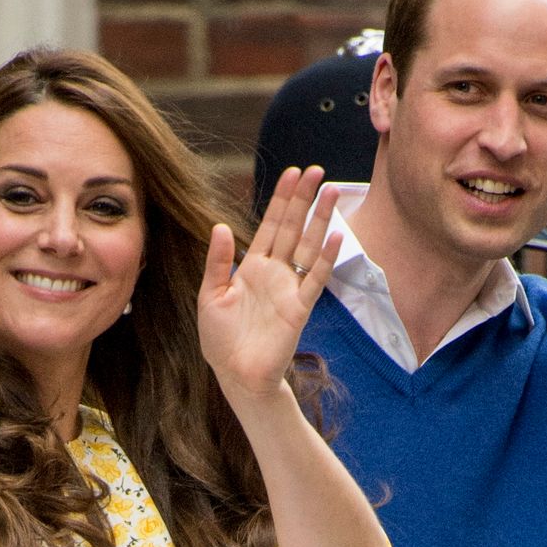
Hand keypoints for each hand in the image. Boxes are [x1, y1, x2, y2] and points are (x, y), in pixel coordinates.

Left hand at [197, 165, 342, 404]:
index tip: (292, 174)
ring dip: (320, 220)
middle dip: (303, 199)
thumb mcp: (210, 296)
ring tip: (332, 192)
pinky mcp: (299, 309)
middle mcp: (274, 273)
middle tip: (317, 170)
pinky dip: (325, 259)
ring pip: (308, 246)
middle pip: (292, 227)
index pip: (270, 225)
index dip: (281, 199)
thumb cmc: (221, 341)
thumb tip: (221, 226)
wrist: (236, 376)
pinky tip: (335, 237)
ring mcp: (289, 289)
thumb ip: (217, 262)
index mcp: (252, 266)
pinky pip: (315, 280)